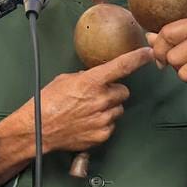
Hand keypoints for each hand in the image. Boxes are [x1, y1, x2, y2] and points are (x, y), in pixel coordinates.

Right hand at [20, 47, 151, 153]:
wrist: (37, 129)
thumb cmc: (47, 103)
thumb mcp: (65, 80)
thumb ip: (86, 77)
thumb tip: (98, 78)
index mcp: (92, 82)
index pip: (122, 66)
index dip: (138, 58)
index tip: (149, 53)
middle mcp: (101, 99)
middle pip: (123, 92)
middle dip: (113, 92)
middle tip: (96, 96)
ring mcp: (103, 118)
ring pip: (118, 109)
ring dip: (108, 108)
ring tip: (88, 111)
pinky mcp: (103, 134)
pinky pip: (111, 125)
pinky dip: (103, 123)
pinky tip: (87, 122)